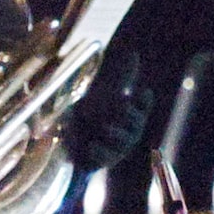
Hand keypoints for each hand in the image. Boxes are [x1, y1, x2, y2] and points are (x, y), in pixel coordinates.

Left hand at [62, 48, 153, 170]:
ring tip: (105, 128)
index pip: (142, 106)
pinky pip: (104, 159)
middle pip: (136, 124)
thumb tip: (133, 52)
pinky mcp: (102, 160)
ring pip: (123, 142)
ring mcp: (116, 147)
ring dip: (116, 134)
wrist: (69, 141)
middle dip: (131, 116)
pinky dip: (99, 152)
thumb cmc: (92, 115)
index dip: (144, 101)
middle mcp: (127, 131)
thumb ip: (119, 77)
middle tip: (122, 107)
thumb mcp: (102, 94)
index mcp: (129, 114)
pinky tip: (92, 146)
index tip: (142, 92)